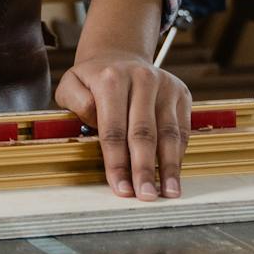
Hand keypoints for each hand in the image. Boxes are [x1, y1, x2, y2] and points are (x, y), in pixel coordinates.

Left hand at [54, 55, 190, 200]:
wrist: (120, 57)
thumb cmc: (93, 80)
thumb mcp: (71, 85)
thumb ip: (75, 103)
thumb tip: (93, 122)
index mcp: (112, 79)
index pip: (114, 130)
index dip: (117, 163)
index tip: (120, 189)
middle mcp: (142, 79)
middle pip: (143, 134)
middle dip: (144, 169)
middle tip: (146, 195)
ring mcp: (165, 86)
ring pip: (169, 133)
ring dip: (169, 166)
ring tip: (168, 192)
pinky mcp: (181, 93)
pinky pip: (182, 129)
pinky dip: (178, 154)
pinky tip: (174, 173)